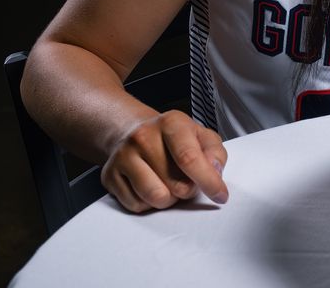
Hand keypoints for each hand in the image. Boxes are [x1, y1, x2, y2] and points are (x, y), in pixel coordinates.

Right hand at [101, 110, 228, 212]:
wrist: (133, 131)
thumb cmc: (174, 138)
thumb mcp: (201, 136)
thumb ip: (215, 153)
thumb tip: (215, 172)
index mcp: (171, 123)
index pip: (189, 158)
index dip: (208, 181)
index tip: (220, 196)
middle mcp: (143, 137)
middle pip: (175, 185)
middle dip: (188, 190)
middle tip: (187, 180)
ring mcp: (123, 156)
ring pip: (155, 198)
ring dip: (169, 199)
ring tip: (169, 184)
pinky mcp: (109, 176)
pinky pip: (136, 206)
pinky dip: (149, 204)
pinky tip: (151, 186)